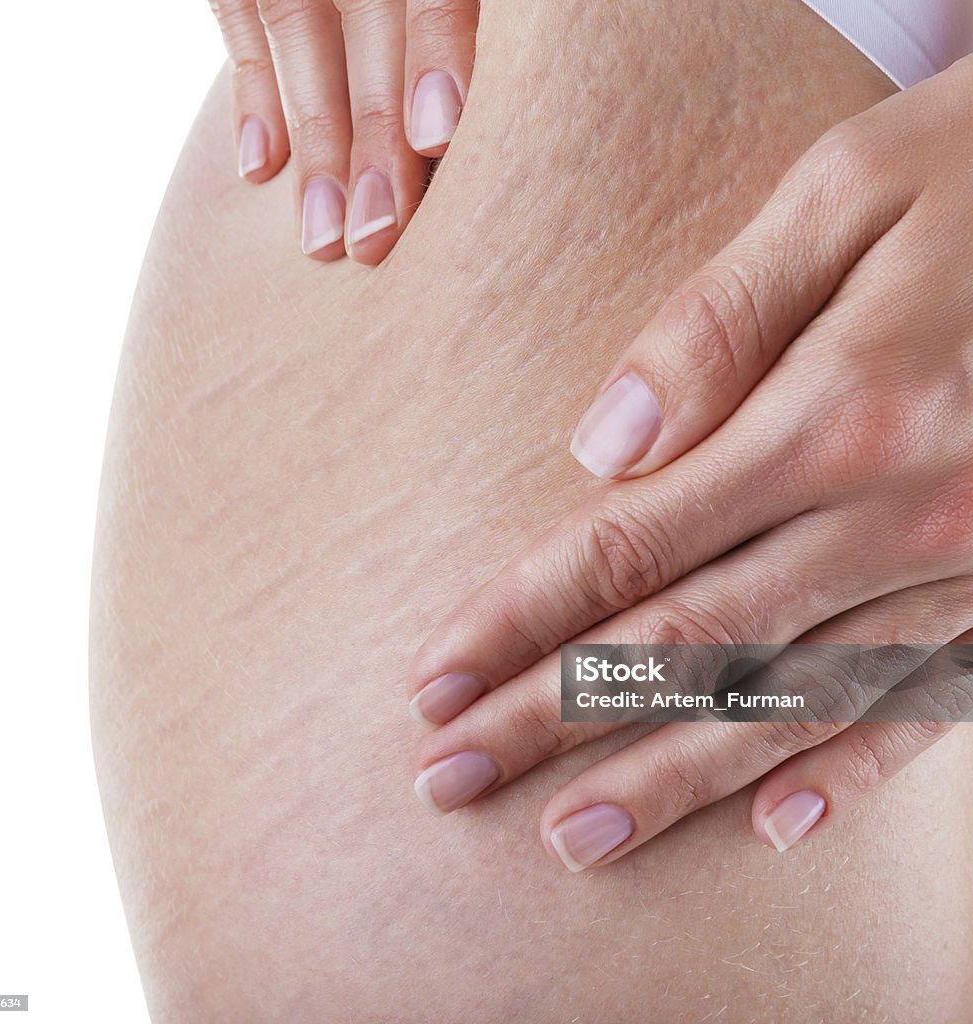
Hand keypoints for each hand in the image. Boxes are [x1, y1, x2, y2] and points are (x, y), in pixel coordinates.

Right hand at [208, 0, 476, 262]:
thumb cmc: (444, 0)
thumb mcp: (489, 11)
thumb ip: (458, 27)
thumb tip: (482, 133)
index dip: (438, 51)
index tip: (437, 139)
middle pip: (373, 17)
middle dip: (375, 136)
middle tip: (380, 238)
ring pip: (300, 26)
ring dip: (314, 144)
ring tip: (325, 240)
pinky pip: (241, 15)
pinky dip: (251, 93)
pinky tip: (258, 169)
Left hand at [406, 57, 972, 867]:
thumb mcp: (845, 195)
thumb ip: (717, 325)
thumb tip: (601, 446)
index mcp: (837, 412)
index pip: (628, 545)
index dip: (519, 622)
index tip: (436, 681)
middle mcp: (899, 513)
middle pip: (681, 641)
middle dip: (553, 717)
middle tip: (453, 778)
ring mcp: (962, 566)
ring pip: (783, 698)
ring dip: (668, 778)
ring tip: (571, 838)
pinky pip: (920, 704)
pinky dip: (844, 771)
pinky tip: (770, 822)